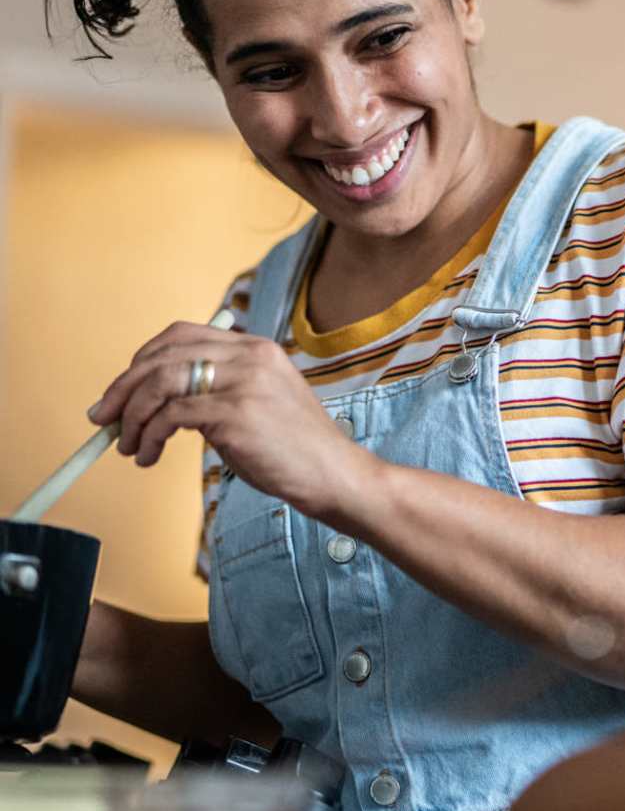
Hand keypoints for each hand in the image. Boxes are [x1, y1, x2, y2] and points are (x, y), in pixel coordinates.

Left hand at [87, 321, 369, 519]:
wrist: (334, 476)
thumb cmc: (294, 450)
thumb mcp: (257, 404)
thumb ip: (217, 391)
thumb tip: (156, 402)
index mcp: (256, 348)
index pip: (182, 334)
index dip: (143, 358)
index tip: (122, 390)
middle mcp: (249, 356)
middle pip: (164, 355)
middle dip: (124, 388)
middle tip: (103, 419)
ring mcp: (244, 383)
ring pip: (161, 383)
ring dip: (132, 416)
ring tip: (127, 446)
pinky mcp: (236, 414)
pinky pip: (172, 416)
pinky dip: (149, 436)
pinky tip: (148, 456)